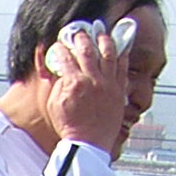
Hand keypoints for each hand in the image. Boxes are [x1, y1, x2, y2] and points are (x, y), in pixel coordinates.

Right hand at [42, 24, 132, 157]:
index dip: (61, 48)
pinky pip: (122, 67)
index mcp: (73, 83)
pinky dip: (121, 55)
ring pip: (108, 53)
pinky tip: (119, 48)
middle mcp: (92, 79)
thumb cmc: (70, 127)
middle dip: (81, 37)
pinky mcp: (119, 90)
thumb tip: (58, 70)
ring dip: (104, 40)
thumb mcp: (53, 105)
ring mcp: (108, 84)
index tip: (59, 45)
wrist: (88, 144)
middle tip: (80, 32)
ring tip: (101, 33)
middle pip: (87, 49)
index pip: (65, 57)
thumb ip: (56, 84)